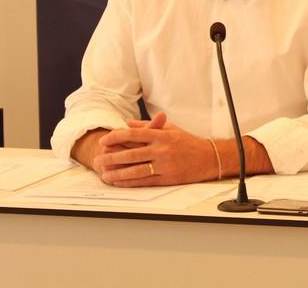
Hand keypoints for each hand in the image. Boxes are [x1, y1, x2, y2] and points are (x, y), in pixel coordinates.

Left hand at [93, 112, 216, 186]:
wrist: (209, 157)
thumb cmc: (188, 142)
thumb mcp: (170, 129)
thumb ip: (148, 126)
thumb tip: (128, 124)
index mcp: (161, 135)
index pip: (134, 135)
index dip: (116, 137)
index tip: (104, 140)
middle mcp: (162, 150)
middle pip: (131, 154)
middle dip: (112, 157)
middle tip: (98, 159)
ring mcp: (164, 165)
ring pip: (136, 170)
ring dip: (117, 172)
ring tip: (104, 173)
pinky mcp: (167, 178)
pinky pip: (144, 181)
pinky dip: (130, 182)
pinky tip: (119, 182)